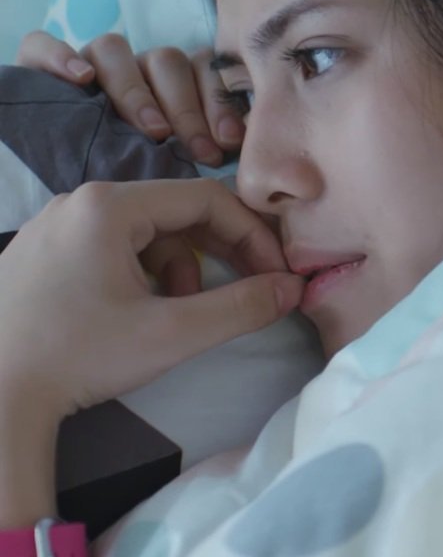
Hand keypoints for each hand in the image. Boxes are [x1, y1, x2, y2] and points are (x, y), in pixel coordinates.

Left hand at [0, 180, 303, 422]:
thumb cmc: (77, 357)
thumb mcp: (172, 334)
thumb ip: (242, 307)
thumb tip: (292, 287)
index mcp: (110, 204)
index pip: (206, 199)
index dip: (251, 235)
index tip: (275, 275)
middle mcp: (79, 202)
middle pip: (174, 212)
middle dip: (216, 253)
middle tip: (245, 291)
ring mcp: (52, 226)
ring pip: (142, 232)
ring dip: (176, 269)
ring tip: (175, 315)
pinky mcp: (36, 253)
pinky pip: (107, 247)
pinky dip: (138, 274)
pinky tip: (133, 314)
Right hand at [15, 31, 240, 165]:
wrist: (70, 193)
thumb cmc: (133, 183)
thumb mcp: (170, 175)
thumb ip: (200, 162)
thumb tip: (237, 168)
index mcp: (172, 84)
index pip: (204, 70)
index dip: (220, 104)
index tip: (229, 141)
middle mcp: (135, 69)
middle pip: (166, 61)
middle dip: (188, 109)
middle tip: (200, 151)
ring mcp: (89, 65)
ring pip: (115, 49)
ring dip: (137, 90)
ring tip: (152, 131)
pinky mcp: (40, 69)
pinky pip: (42, 46)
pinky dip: (60, 55)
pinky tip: (80, 79)